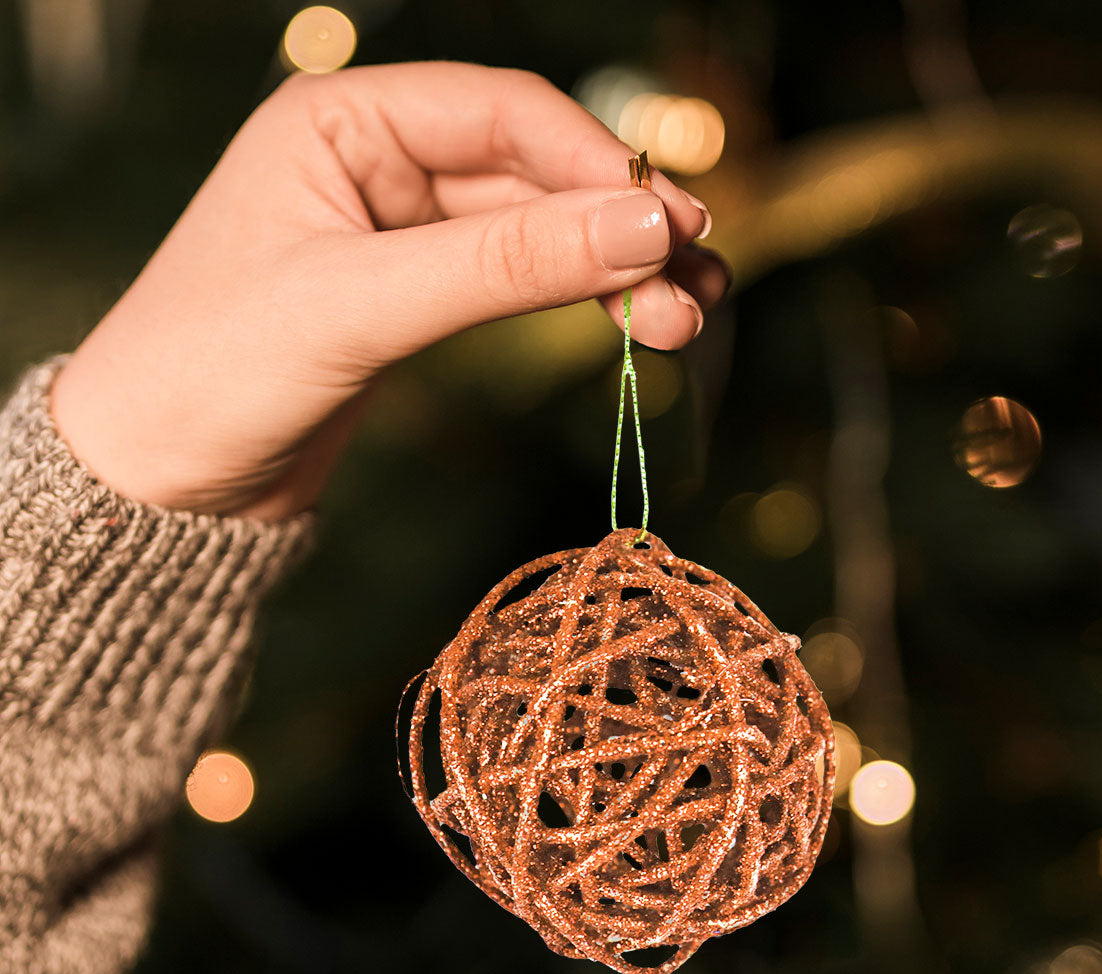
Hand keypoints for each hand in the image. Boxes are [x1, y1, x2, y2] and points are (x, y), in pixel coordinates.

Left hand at [49, 62, 728, 519]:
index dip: (599, 167)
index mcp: (343, 121)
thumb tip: (644, 226)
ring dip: (613, 270)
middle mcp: (378, 162)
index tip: (674, 225)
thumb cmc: (211, 374)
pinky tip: (629, 322)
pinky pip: (515, 283)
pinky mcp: (415, 299)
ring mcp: (401, 233)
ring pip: (536, 233)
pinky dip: (574, 301)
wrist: (156, 484)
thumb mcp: (360, 307)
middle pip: (535, 175)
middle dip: (620, 229)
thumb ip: (503, 265)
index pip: (505, 114)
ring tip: (686, 317)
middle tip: (698, 287)